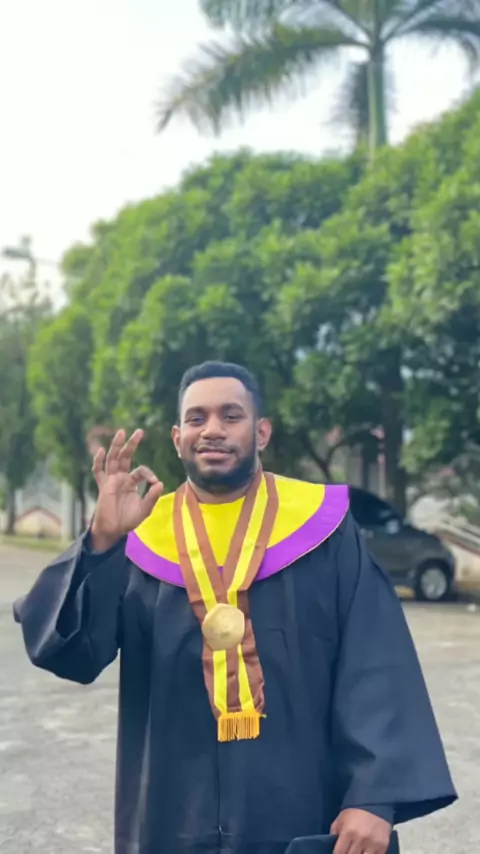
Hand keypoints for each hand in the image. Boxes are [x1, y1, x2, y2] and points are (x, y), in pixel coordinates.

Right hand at [90, 428, 163, 549]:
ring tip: (121, 432)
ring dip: (117, 446)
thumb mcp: (145, 509)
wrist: (113, 530)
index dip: (149, 474)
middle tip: (139, 431)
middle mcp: (120, 478)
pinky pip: (98, 472)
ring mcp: (111, 480)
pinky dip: (98, 462)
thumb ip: (152, 497)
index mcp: (131, 482)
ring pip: (113, 459)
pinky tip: (100, 451)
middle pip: (125, 457)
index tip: (154, 482)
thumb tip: (160, 483)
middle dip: (132, 444)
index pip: (141, 470)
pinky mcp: (103, 486)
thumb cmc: (128, 520)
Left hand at [331, 808, 391, 853]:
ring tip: (357, 851)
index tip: (338, 853)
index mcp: (348, 832)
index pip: (339, 853)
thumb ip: (334, 833)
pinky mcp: (383, 847)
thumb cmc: (354, 813)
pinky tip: (366, 852)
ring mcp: (373, 845)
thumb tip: (332, 845)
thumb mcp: (340, 819)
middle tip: (347, 851)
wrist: (375, 805)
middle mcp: (360, 840)